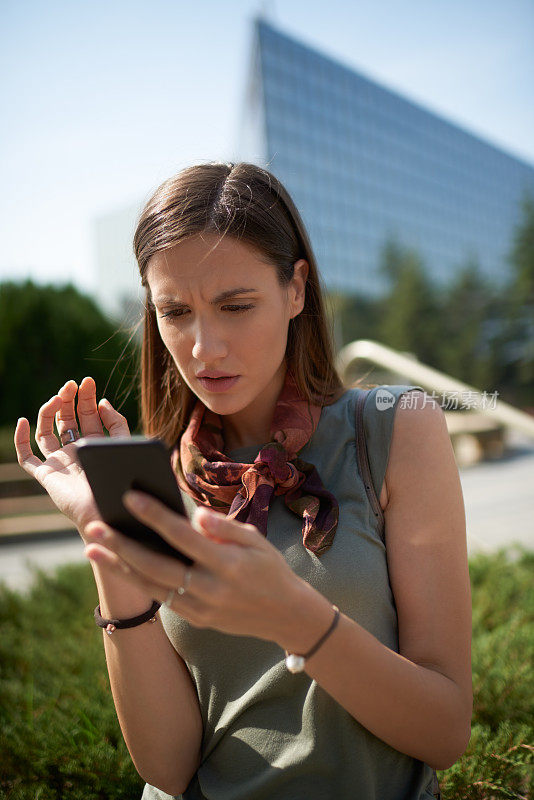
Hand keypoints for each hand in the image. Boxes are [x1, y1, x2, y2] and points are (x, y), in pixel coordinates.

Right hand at [14, 376, 130, 538]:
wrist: (109, 513)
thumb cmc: (121, 484)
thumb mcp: (124, 447)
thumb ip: (117, 425)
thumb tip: (102, 402)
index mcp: (95, 445)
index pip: (88, 415)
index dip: (87, 397)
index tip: (88, 381)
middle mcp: (74, 451)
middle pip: (67, 419)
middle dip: (69, 399)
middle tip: (72, 384)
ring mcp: (59, 462)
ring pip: (46, 431)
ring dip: (48, 412)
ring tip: (57, 397)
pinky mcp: (46, 475)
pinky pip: (26, 457)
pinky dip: (20, 439)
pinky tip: (23, 420)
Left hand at [83, 490, 300, 643]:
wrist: (286, 615)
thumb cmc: (269, 568)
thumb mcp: (257, 541)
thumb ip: (226, 528)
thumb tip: (195, 515)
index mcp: (228, 563)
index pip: (183, 536)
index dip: (156, 516)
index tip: (130, 496)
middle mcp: (211, 588)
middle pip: (157, 565)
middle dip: (122, 545)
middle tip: (95, 526)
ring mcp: (201, 608)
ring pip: (151, 586)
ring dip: (118, 567)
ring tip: (91, 548)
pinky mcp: (196, 619)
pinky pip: (161, 599)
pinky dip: (137, 582)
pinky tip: (118, 565)